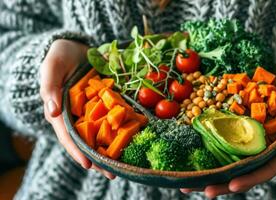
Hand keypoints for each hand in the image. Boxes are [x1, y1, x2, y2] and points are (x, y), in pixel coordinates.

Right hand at [40, 39, 115, 178]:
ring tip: (125, 165)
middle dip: (97, 159)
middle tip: (113, 173)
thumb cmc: (60, 57)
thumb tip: (51, 112)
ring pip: (100, 135)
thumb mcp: (52, 67)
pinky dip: (120, 131)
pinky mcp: (104, 105)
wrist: (76, 48)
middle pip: (86, 142)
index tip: (88, 165)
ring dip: (110, 150)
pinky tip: (132, 140)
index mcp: (59, 113)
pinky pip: (112, 120)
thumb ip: (50, 88)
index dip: (77, 152)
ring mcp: (90, 112)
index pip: (67, 137)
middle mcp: (76, 116)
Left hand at [180, 85, 275, 197]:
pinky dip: (206, 156)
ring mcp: (249, 147)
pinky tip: (188, 161)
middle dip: (222, 184)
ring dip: (209, 175)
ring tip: (186, 183)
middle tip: (202, 189)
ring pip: (228, 165)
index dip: (251, 179)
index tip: (233, 185)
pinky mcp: (238, 137)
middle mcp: (263, 154)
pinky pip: (221, 149)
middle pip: (242, 173)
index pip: (266, 169)